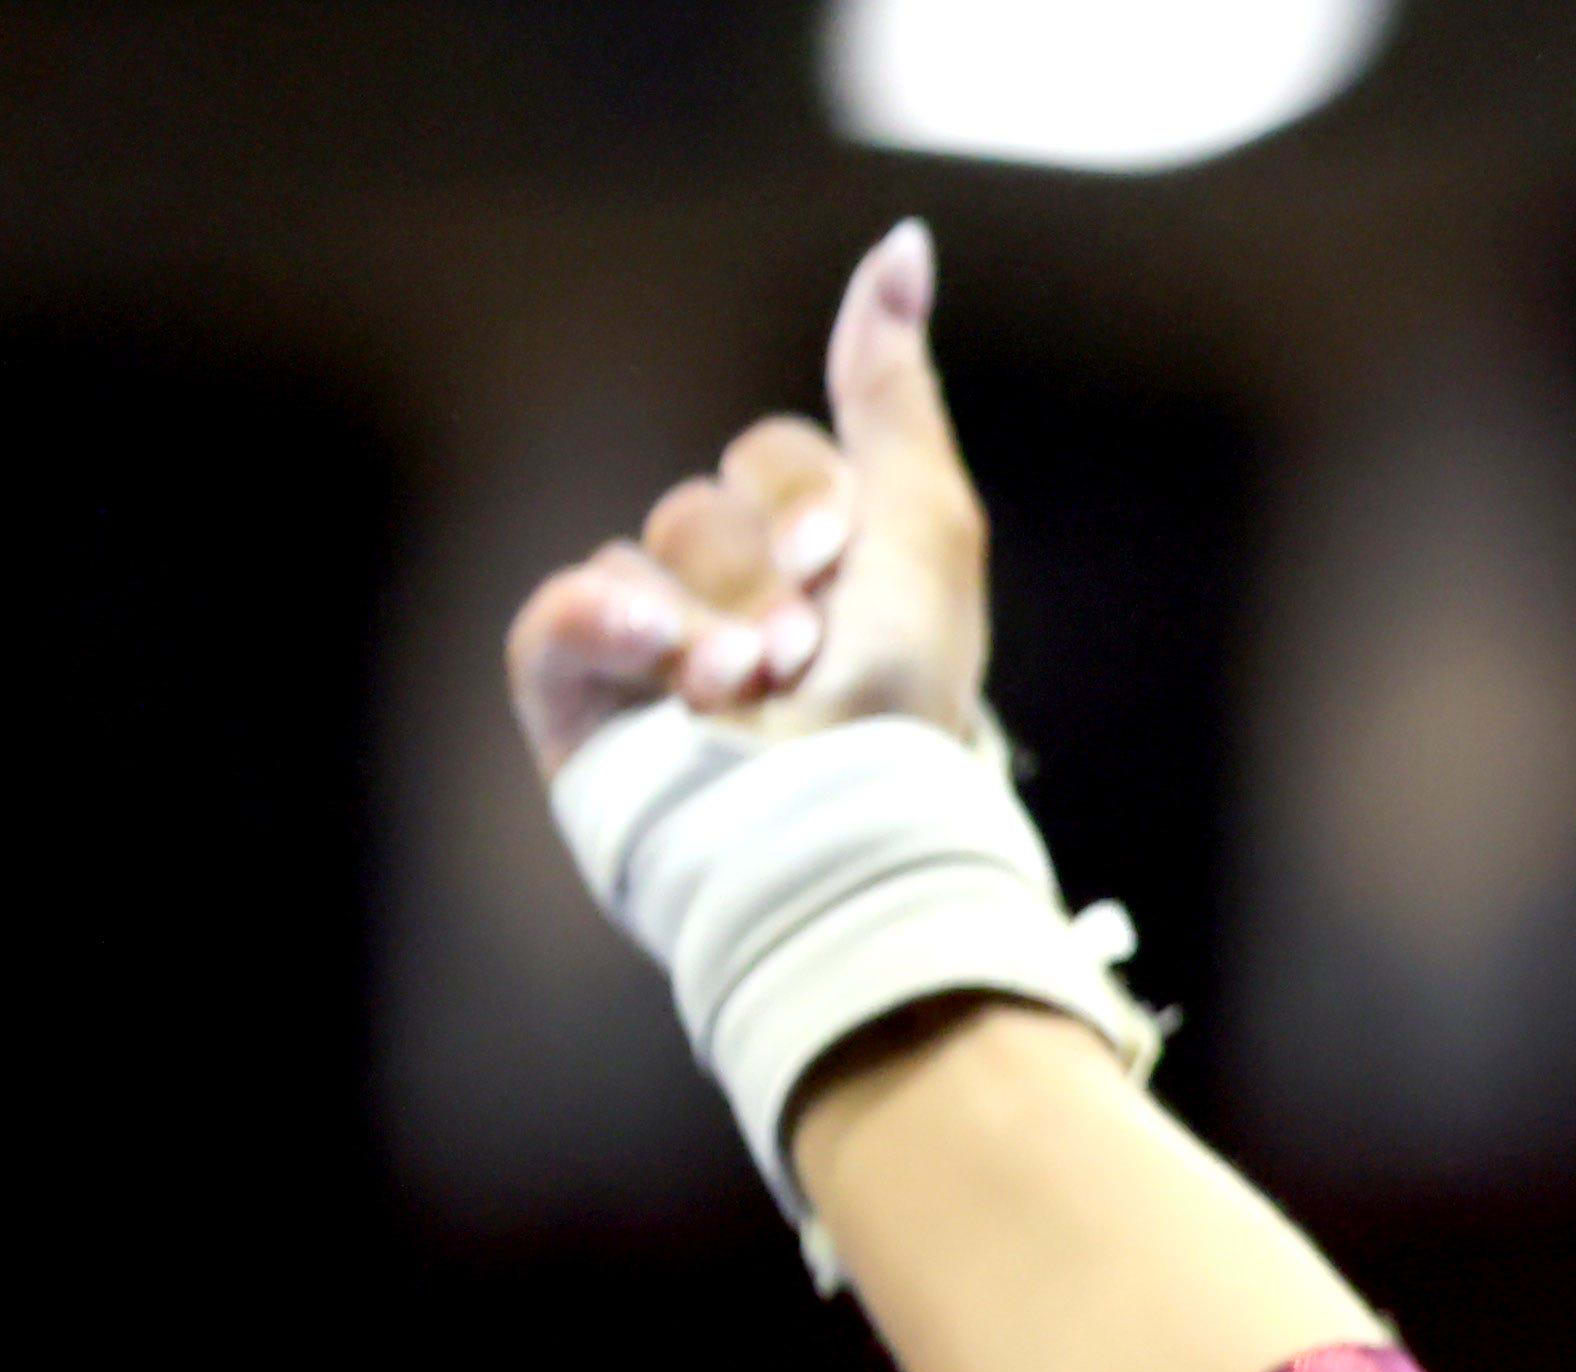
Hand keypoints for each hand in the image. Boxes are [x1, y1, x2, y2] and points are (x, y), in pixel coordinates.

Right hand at [502, 221, 994, 782]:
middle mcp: (742, 603)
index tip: (843, 565)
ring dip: (707, 618)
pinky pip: (556, 615)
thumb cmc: (901, 695)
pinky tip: (665, 662)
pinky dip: (609, 627)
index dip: (808, 500)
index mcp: (827, 568)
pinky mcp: (584, 709)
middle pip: (708, 503)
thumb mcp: (923, 521)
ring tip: (753, 690)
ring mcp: (659, 658)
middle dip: (763, 572)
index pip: (775, 458)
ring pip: (642, 554)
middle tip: (803, 647)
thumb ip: (890, 387)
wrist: (836, 829)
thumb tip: (902, 243)